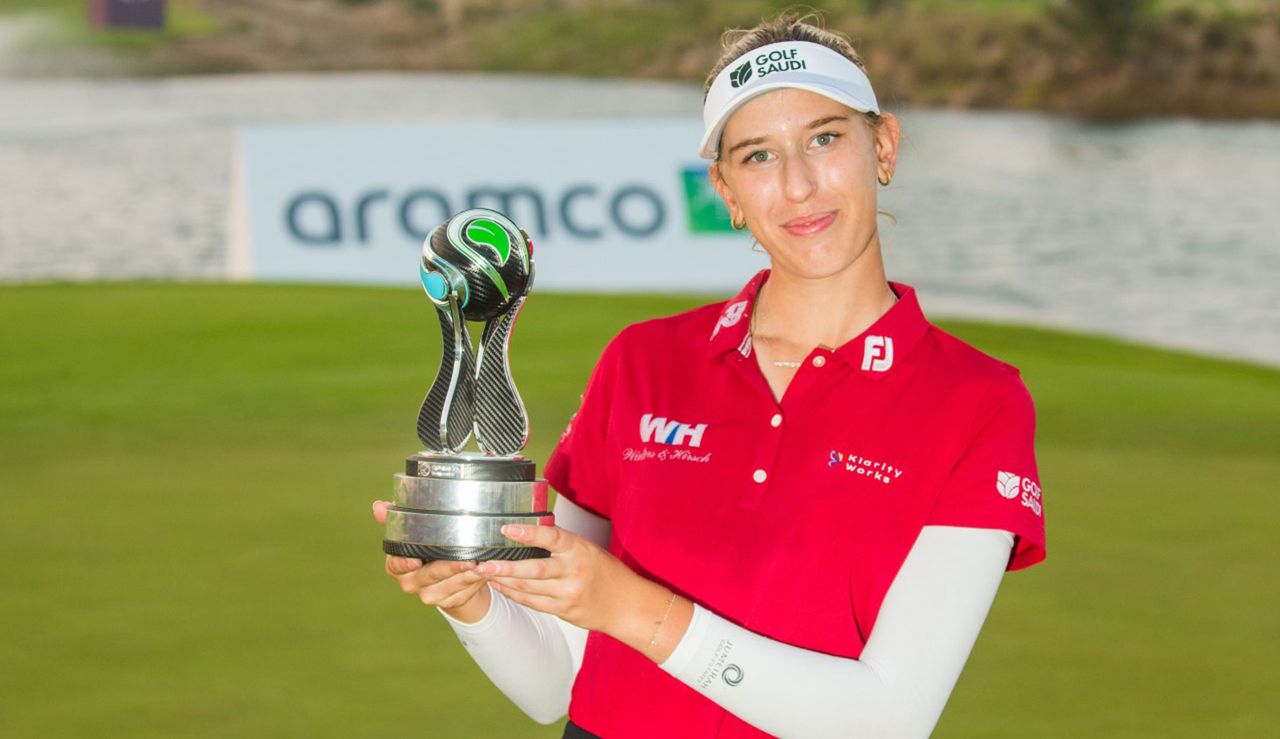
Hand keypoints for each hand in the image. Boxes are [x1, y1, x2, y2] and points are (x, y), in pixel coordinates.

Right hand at [372, 500, 491, 622]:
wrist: (445, 576)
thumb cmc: (427, 547)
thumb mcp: (414, 532)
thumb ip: (396, 518)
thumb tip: (377, 505)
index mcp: (396, 566)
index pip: (396, 565)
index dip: (405, 564)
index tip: (415, 561)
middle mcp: (410, 583)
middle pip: (429, 576)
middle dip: (449, 568)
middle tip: (467, 560)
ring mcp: (429, 595)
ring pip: (449, 586)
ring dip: (467, 576)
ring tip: (481, 564)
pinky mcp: (449, 602)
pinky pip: (463, 593)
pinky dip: (475, 583)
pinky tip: (485, 572)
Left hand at [475, 523, 691, 663]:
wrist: (625, 604)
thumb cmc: (604, 571)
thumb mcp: (587, 549)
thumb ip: (560, 544)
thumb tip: (528, 532)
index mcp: (579, 549)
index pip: (551, 537)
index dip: (528, 532)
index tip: (507, 529)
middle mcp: (573, 571)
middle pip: (533, 569)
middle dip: (504, 567)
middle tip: (481, 564)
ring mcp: (568, 594)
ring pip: (528, 588)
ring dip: (503, 581)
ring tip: (483, 574)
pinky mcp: (563, 610)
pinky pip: (533, 602)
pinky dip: (514, 594)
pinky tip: (501, 587)